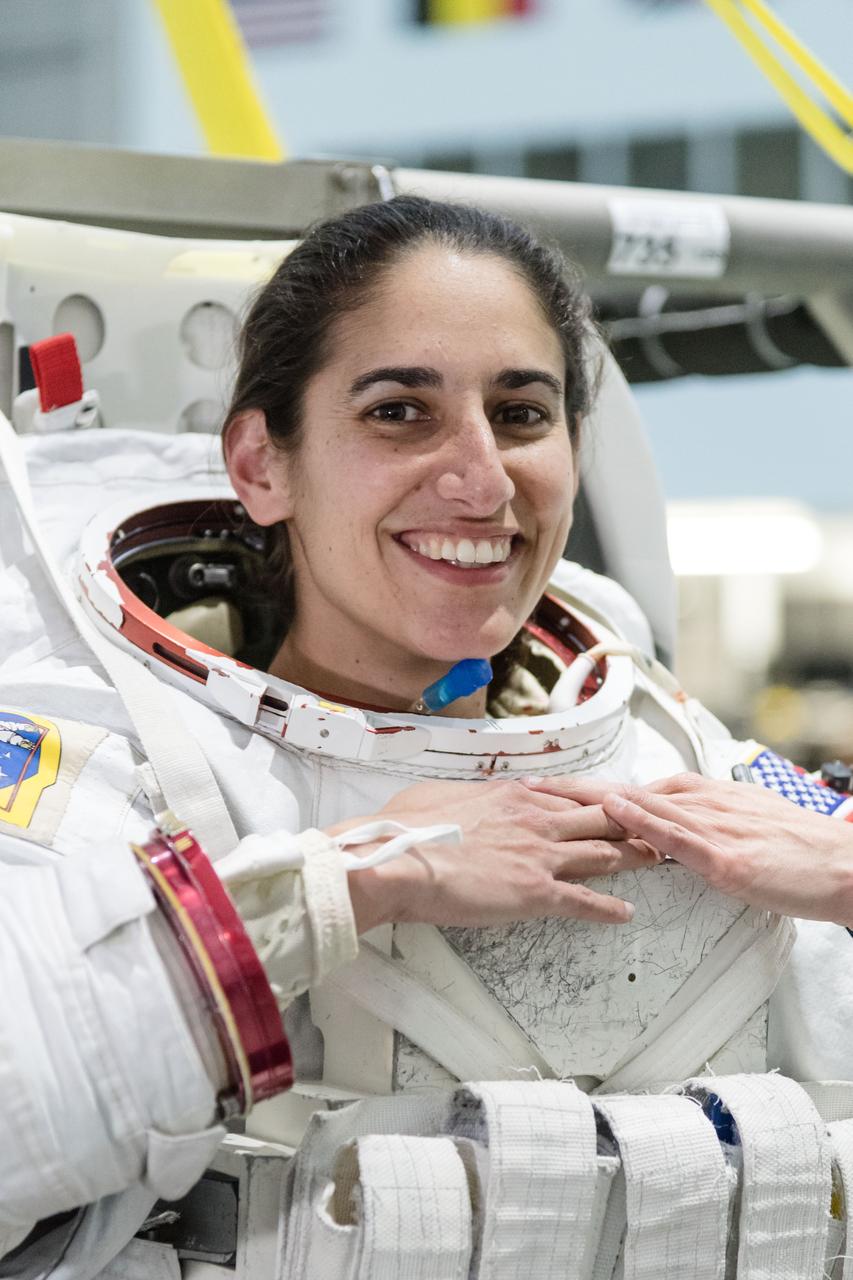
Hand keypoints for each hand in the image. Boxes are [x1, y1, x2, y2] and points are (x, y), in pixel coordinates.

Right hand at [336, 776, 659, 933]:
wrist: (399, 859)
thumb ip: (465, 797)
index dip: (598, 800)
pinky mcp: (536, 892)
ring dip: (635, 858)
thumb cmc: (406, 827)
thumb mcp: (437, 796)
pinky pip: (584, 901)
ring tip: (659, 860)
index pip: (570, 796)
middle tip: (658, 825)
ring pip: (604, 853)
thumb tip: (465, 800)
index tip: (617, 802)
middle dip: (634, 822)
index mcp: (513, 795)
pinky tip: (626, 915)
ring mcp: (540, 856)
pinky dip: (609, 909)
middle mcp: (536, 820)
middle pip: (601, 818)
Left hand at [524, 772, 852, 924]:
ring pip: (642, 806)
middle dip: (574, 791)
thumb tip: (666, 832)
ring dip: (591, 800)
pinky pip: (676, 834)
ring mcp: (714, 828)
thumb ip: (700, 828)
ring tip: (549, 796)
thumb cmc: (797, 852)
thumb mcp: (740, 830)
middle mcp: (704, 804)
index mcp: (705, 799)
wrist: (844, 866)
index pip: (636, 788)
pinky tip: (614, 813)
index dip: (591, 789)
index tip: (553, 788)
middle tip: (528, 788)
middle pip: (626, 791)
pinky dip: (642, 820)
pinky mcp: (726, 857)